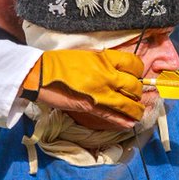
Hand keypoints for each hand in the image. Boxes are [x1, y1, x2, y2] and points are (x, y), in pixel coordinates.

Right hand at [27, 49, 144, 129]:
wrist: (39, 73)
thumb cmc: (60, 62)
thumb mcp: (86, 55)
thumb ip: (103, 62)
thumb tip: (116, 69)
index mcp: (105, 58)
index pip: (134, 64)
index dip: (138, 72)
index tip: (136, 76)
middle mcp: (107, 75)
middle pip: (134, 86)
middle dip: (137, 93)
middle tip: (135, 96)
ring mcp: (101, 92)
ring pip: (128, 104)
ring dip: (136, 110)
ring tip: (137, 113)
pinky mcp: (92, 107)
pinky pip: (113, 116)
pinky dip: (123, 121)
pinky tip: (130, 124)